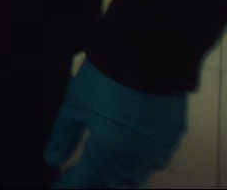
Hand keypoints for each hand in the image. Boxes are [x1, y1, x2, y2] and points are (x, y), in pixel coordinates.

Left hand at [47, 62, 188, 187]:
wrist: (149, 49)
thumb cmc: (107, 75)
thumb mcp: (76, 104)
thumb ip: (64, 137)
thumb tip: (52, 160)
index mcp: (108, 151)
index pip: (85, 180)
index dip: (70, 185)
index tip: (60, 186)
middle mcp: (136, 156)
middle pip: (114, 183)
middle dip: (97, 182)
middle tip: (81, 176)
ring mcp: (159, 147)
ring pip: (137, 175)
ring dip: (119, 176)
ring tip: (104, 168)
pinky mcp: (174, 134)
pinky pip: (157, 159)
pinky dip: (142, 162)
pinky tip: (131, 153)